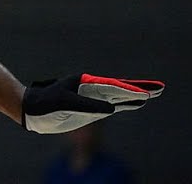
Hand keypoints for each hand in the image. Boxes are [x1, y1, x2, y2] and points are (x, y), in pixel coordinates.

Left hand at [21, 73, 163, 133]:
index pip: (113, 87)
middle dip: (139, 89)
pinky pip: (111, 104)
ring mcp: (92, 98)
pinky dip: (124, 104)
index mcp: (86, 83)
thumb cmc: (46, 104)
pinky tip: (134, 104)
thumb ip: (87, 105)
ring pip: (118, 96)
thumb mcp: (65, 103)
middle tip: (159, 88)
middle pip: (120, 88)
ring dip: (135, 95)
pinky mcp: (89, 108)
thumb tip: (111, 109)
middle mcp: (91, 88)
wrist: (32, 109)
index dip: (130, 90)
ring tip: (153, 94)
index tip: (146, 93)